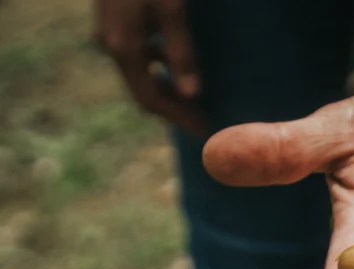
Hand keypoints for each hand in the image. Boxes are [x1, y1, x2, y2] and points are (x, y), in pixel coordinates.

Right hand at [94, 0, 204, 135]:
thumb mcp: (171, 10)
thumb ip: (181, 51)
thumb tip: (193, 94)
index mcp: (124, 48)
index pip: (152, 98)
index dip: (179, 117)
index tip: (204, 131)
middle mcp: (112, 46)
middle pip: (143, 92)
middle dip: (173, 110)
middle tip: (202, 122)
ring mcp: (109, 35)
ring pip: (139, 76)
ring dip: (166, 91)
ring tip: (194, 102)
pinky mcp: (115, 23)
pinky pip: (137, 58)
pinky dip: (158, 70)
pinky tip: (177, 68)